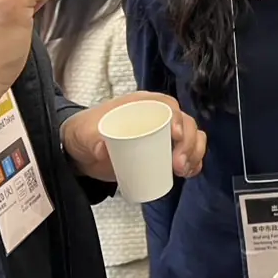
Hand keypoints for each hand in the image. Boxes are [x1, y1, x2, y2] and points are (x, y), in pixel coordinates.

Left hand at [61, 92, 206, 181]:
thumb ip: (92, 139)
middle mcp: (158, 116)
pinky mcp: (163, 153)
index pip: (168, 106)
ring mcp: (163, 135)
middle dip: (189, 143)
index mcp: (142, 104)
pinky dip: (193, 163)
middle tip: (178, 165)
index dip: (177, 118)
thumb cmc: (86, 133)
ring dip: (195, 153)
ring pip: (192, 138)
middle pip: (186, 123)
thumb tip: (104, 149)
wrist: (82, 153)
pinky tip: (189, 173)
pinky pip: (187, 154)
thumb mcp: (85, 134)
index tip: (175, 136)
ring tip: (183, 171)